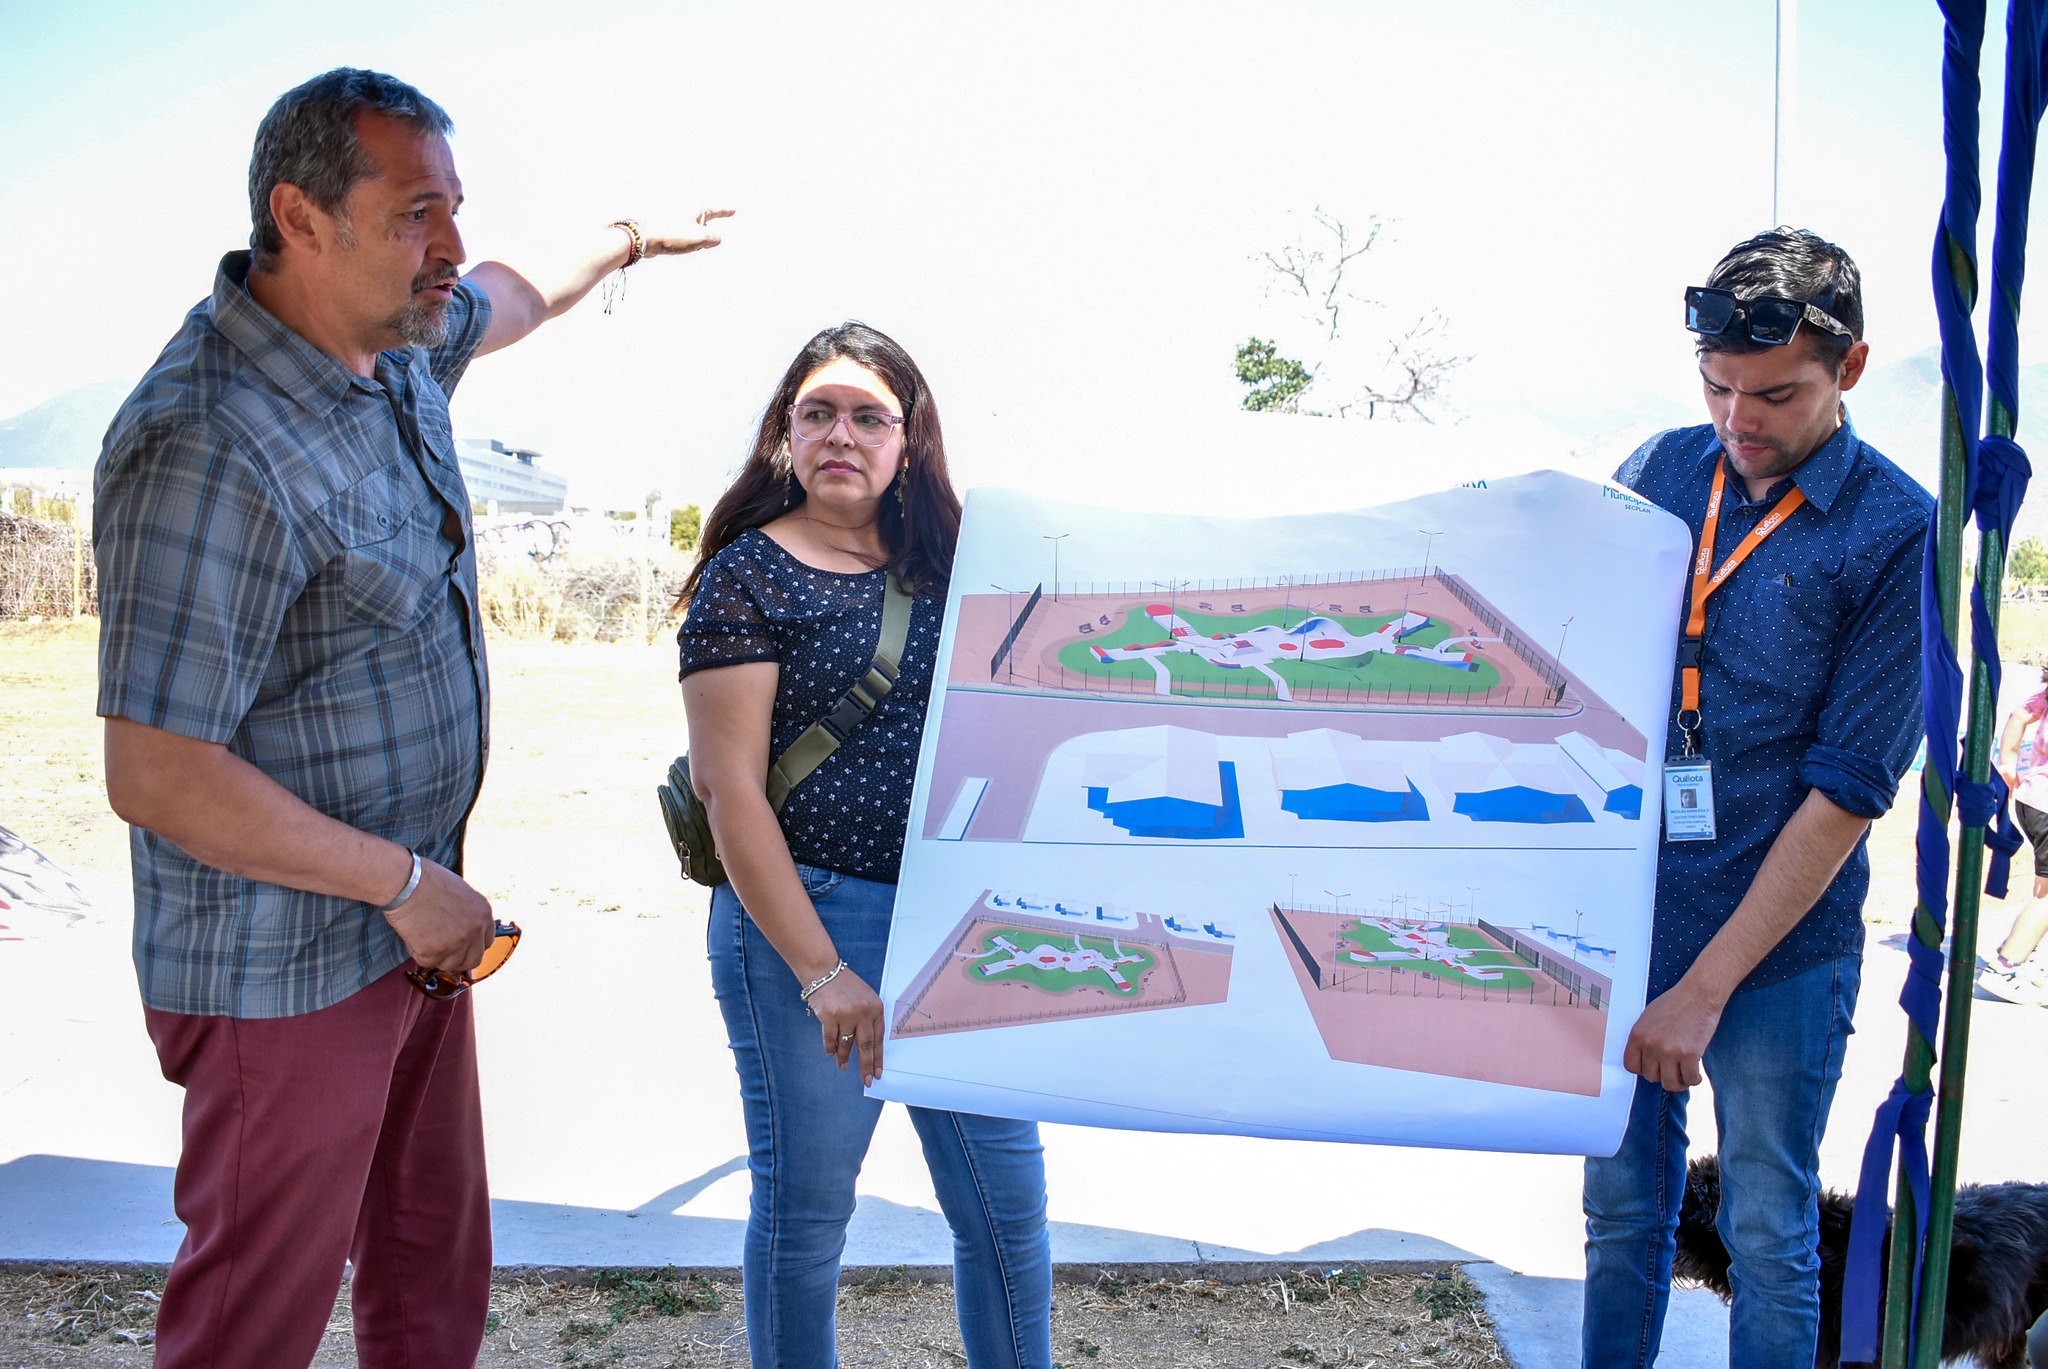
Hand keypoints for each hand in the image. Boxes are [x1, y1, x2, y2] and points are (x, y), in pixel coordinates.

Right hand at [382, 857, 494, 973]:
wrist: (406, 882)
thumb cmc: (426, 881)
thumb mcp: (460, 892)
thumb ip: (466, 913)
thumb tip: (461, 927)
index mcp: (483, 912)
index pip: (486, 942)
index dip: (471, 946)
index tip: (460, 946)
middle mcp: (475, 929)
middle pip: (473, 960)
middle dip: (458, 959)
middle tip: (443, 952)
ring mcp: (457, 942)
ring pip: (450, 965)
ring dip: (436, 956)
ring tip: (423, 937)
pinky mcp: (435, 951)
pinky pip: (427, 962)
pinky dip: (417, 952)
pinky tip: (413, 935)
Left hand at [647, 209, 734, 257]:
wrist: (643, 237)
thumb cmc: (672, 234)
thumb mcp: (700, 238)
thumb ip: (714, 238)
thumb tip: (715, 239)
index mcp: (695, 208)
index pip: (715, 210)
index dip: (725, 211)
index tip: (734, 210)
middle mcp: (685, 208)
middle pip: (703, 223)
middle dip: (704, 234)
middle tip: (700, 244)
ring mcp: (674, 216)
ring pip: (691, 231)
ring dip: (692, 240)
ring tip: (683, 245)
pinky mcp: (665, 225)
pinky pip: (680, 234)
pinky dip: (682, 241)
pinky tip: (674, 246)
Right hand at [807, 967, 885, 1085]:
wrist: (824, 971)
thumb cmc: (845, 986)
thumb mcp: (865, 998)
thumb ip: (869, 1019)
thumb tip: (869, 1047)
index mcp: (876, 1008)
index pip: (878, 1039)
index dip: (878, 1058)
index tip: (877, 1072)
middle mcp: (864, 1012)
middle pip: (866, 1046)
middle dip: (866, 1066)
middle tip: (866, 1080)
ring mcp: (847, 1014)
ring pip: (846, 1044)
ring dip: (844, 1057)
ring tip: (843, 1066)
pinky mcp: (830, 1016)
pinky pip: (830, 1039)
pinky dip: (830, 1048)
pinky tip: (831, 1053)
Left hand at [1622, 979, 1724, 1091]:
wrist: (1698, 994)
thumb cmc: (1674, 1003)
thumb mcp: (1648, 1018)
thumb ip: (1644, 1039)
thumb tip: (1644, 1060)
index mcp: (1637, 1035)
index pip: (1631, 1066)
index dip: (1643, 1069)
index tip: (1653, 1066)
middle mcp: (1651, 1045)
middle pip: (1651, 1077)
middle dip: (1662, 1074)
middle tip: (1672, 1068)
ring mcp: (1670, 1051)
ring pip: (1669, 1084)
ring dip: (1678, 1082)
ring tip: (1683, 1075)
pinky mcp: (1690, 1054)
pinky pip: (1690, 1079)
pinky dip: (1694, 1080)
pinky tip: (1696, 1073)